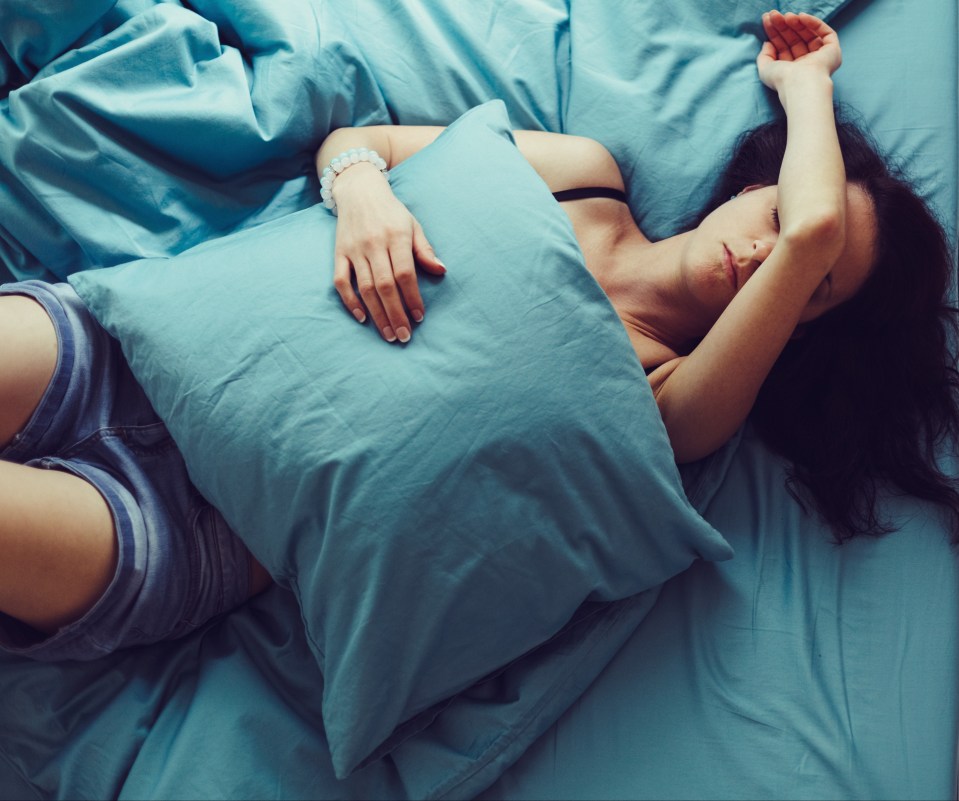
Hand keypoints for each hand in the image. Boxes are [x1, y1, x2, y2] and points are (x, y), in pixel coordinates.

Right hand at [331, 165, 445, 342]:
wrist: (359, 190)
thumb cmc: (391, 212)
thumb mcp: (412, 225)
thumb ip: (424, 250)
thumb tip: (441, 271)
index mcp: (396, 236)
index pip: (405, 273)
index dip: (412, 298)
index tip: (419, 317)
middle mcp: (374, 244)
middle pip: (385, 286)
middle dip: (396, 314)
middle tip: (404, 336)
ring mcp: (354, 250)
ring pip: (366, 288)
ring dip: (377, 314)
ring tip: (389, 334)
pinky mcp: (339, 253)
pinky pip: (341, 282)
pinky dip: (350, 301)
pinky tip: (362, 318)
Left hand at [757, 11, 840, 90]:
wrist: (800, 83)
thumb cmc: (781, 80)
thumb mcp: (765, 69)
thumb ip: (764, 55)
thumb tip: (768, 42)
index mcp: (791, 70)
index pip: (783, 47)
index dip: (775, 33)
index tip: (767, 20)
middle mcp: (806, 64)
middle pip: (794, 39)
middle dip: (783, 25)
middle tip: (773, 14)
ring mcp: (820, 57)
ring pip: (808, 34)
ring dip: (796, 23)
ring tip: (785, 16)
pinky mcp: (833, 51)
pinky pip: (825, 33)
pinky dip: (813, 23)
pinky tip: (800, 17)